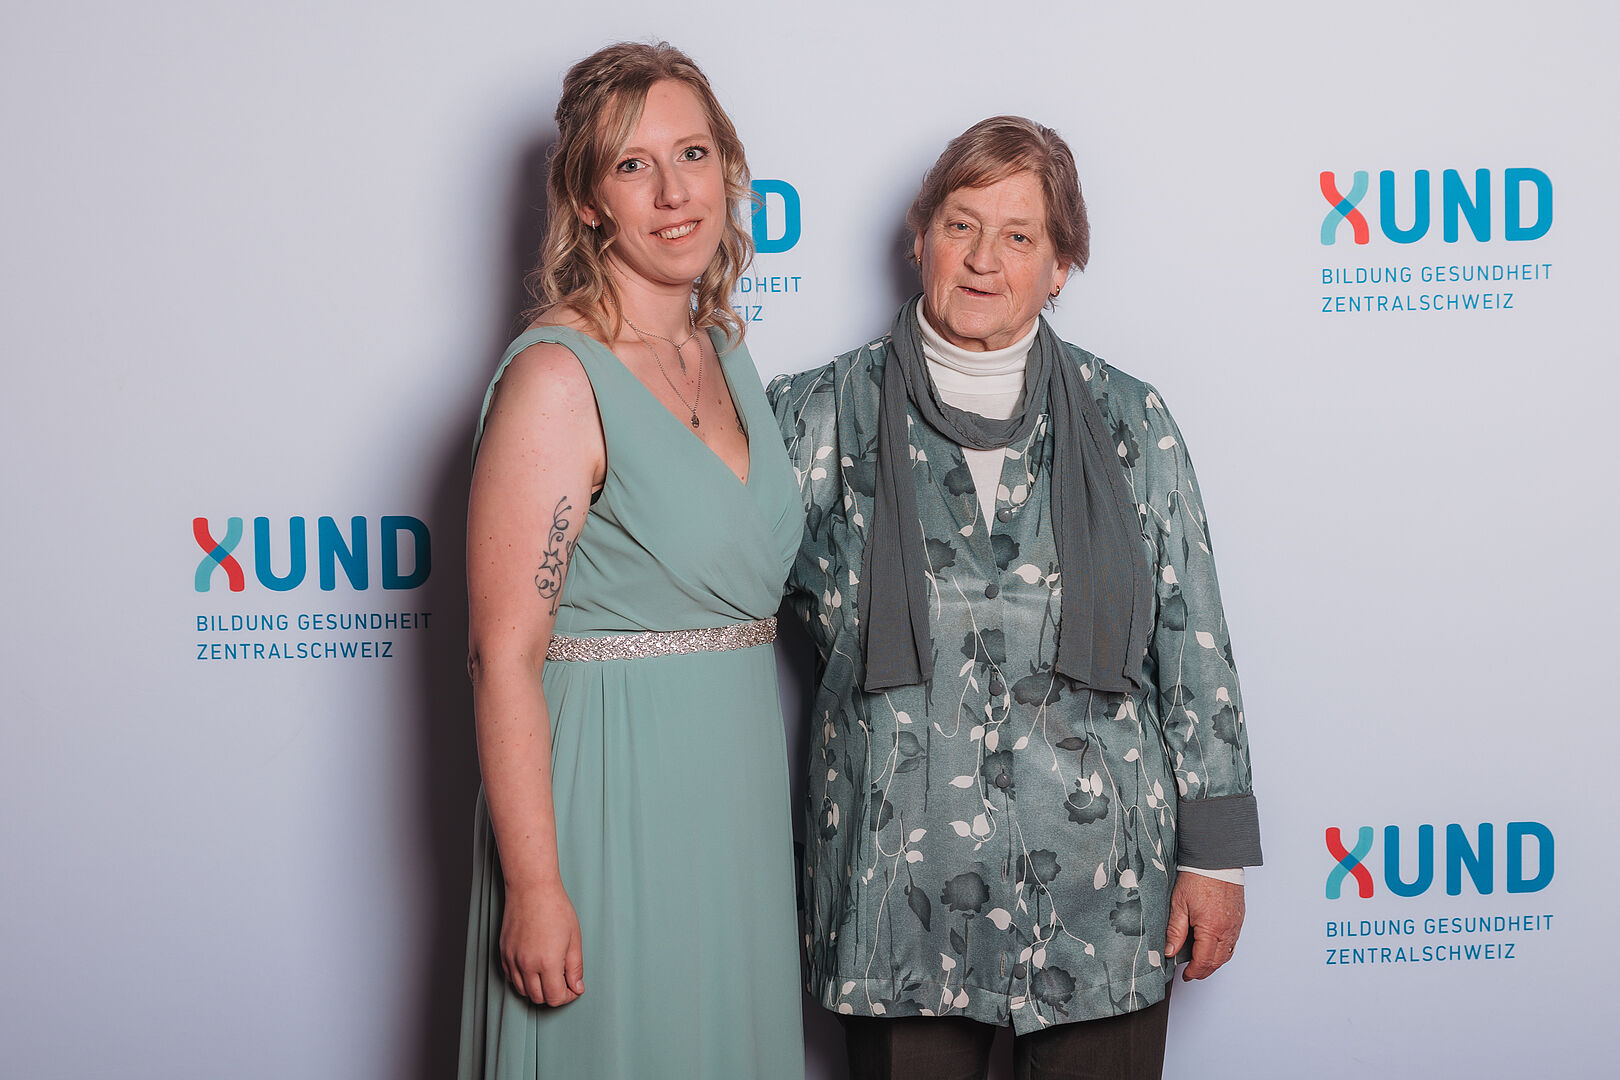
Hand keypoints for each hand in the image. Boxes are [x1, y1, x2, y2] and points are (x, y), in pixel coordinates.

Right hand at [500, 879, 584, 1005]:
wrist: (531, 888)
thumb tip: (577, 988)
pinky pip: (511, 978)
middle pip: (539, 998)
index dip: (568, 996)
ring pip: (523, 991)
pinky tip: (534, 967)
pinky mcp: (503, 953)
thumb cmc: (556, 909)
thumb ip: (575, 968)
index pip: (555, 997)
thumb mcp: (574, 939)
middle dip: (554, 995)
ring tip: (550, 974)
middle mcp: (526, 965)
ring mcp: (512, 960)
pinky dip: (523, 979)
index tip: (574, 987)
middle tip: (564, 981)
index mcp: (547, 963)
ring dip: (538, 989)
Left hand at [1164, 873, 1244, 980]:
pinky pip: (1233, 942)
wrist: (1216, 859)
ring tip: (1201, 964)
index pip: (1204, 961)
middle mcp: (1227, 930)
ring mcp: (1236, 925)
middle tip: (1192, 973)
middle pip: (1218, 961)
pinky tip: (1213, 948)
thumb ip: (1175, 931)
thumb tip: (1170, 951)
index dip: (1194, 971)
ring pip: (1228, 954)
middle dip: (1205, 971)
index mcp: (1211, 928)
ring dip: (1215, 963)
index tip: (1186, 976)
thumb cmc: (1197, 878)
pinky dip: (1223, 951)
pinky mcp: (1239, 918)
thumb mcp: (1179, 904)